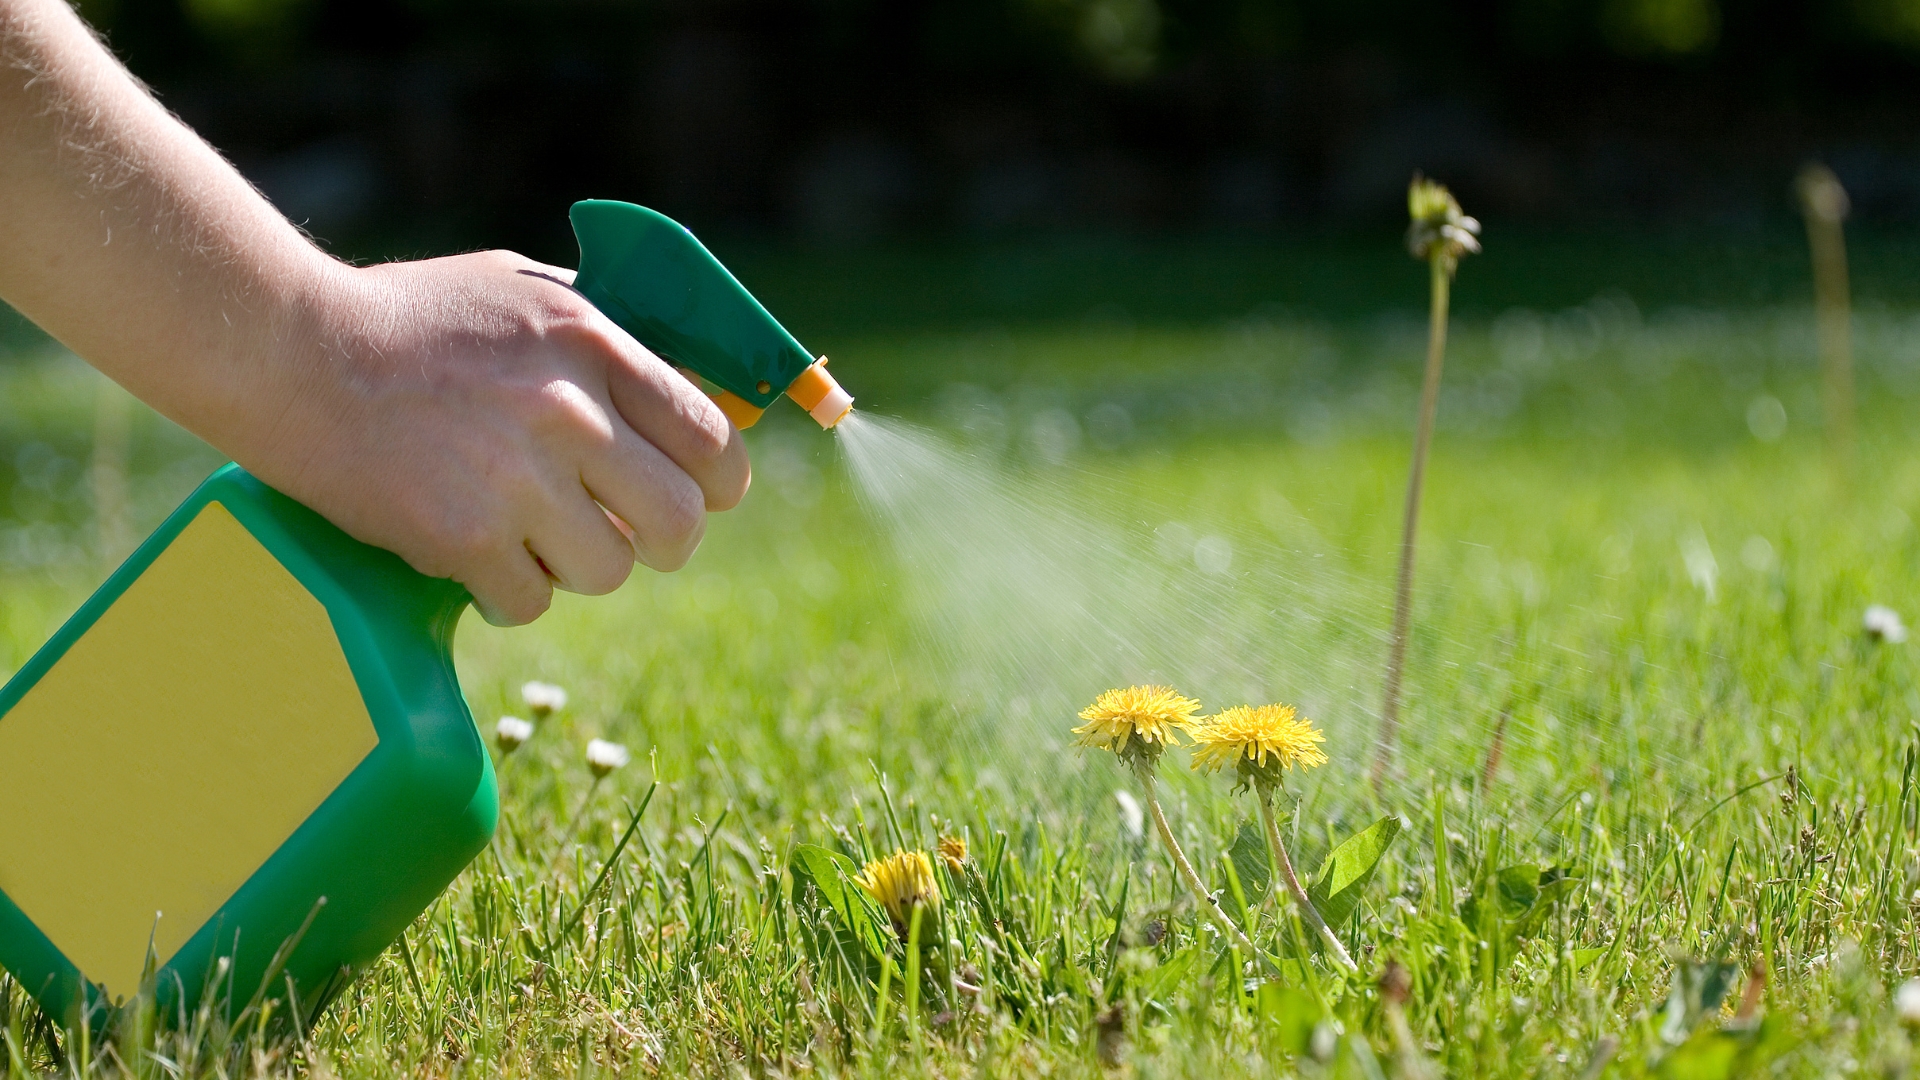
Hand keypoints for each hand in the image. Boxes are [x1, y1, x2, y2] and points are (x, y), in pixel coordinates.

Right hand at [253, 250, 750, 625]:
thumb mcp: (523, 292)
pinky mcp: (463, 538)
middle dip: (662, 540)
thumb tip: (691, 385)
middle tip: (626, 535)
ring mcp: (517, 478)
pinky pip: (531, 602)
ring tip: (528, 533)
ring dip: (576, 565)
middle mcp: (569, 411)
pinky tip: (474, 554)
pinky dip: (507, 591)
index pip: (711, 437)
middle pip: (680, 521)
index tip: (705, 495)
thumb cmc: (409, 319)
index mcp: (594, 344)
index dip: (719, 481)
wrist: (289, 350)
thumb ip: (607, 336)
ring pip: (609, 570)